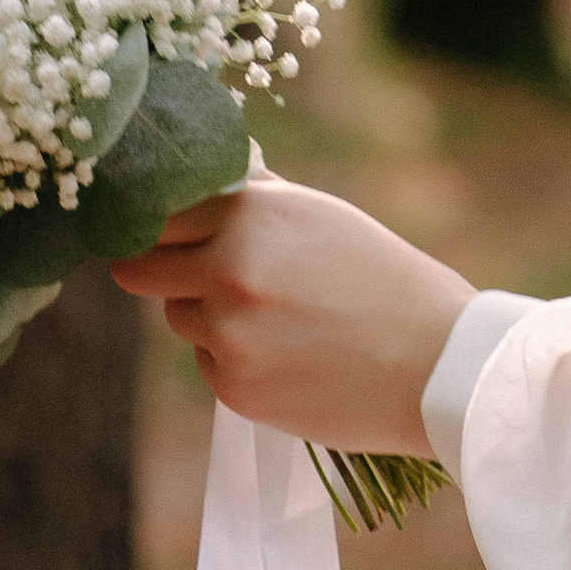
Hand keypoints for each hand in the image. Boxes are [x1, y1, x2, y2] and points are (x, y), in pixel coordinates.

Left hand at [111, 170, 471, 455]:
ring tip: (274, 315)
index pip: (159, 213)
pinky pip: (208, 361)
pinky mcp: (232, 387)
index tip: (152, 230)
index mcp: (253, 213)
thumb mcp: (317, 216)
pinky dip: (233, 357)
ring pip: (179, 316)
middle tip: (199, 273)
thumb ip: (255, 200)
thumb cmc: (378, 276)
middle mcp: (229, 268)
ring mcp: (227, 332)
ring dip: (206, 313)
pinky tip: (287, 353)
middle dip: (159, 270)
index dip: (152, 223)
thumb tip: (204, 182)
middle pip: (142, 269)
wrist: (427, 359)